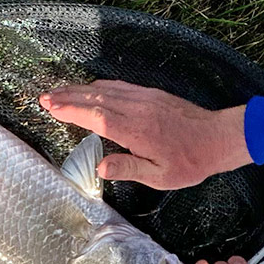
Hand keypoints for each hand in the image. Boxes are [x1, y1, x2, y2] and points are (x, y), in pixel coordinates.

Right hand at [39, 80, 251, 189]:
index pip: (96, 117)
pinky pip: (120, 87)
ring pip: (106, 90)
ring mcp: (145, 97)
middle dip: (68, 97)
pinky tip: (91, 90)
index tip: (50, 106)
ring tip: (59, 92)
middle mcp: (138, 108)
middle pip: (95, 98)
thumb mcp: (160, 176)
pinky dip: (100, 87)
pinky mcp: (152, 94)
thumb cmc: (190, 162)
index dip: (71, 110)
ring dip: (80, 90)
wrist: (219, 137)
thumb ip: (129, 169)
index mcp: (136, 129)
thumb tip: (100, 168)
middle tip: (44, 97)